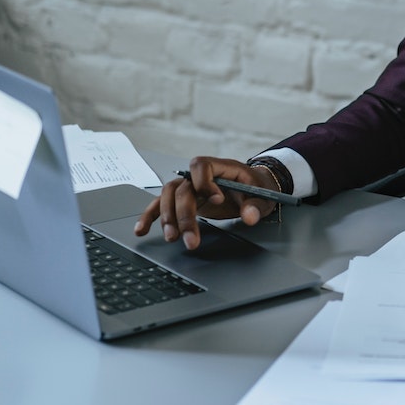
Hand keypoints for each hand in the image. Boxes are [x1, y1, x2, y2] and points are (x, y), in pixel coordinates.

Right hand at [134, 156, 278, 249]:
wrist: (254, 188)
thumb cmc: (258, 188)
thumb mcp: (263, 196)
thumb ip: (256, 206)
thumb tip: (249, 216)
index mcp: (220, 167)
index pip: (201, 165)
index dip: (204, 182)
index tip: (216, 200)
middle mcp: (200, 176)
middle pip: (182, 189)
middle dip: (184, 215)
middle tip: (190, 238)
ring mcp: (189, 188)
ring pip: (168, 196)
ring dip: (166, 217)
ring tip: (171, 238)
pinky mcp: (184, 200)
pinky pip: (161, 205)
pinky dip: (150, 216)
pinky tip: (141, 230)